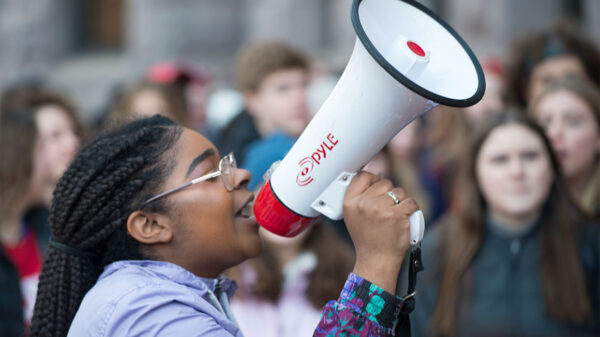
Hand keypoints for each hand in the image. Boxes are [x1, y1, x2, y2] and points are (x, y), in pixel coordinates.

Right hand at [343, 171, 418, 292]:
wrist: (377, 260)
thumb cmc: (367, 239)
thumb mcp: (353, 216)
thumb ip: (360, 197)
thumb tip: (376, 176)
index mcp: (350, 203)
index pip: (363, 176)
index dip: (373, 178)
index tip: (378, 185)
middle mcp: (364, 204)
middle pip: (384, 182)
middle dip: (389, 192)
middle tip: (387, 209)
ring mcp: (380, 209)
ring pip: (399, 191)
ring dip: (401, 200)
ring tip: (395, 214)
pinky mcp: (397, 215)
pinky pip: (411, 202)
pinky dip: (412, 208)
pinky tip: (407, 215)